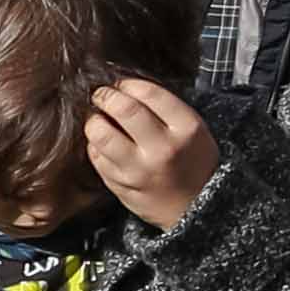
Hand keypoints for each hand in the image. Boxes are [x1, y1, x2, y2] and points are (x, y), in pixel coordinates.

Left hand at [82, 74, 224, 229]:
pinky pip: (96, 157)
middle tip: (102, 95)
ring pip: (101, 134)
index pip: (149, 93)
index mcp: (186, 128)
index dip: (128, 83)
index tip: (122, 84)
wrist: (195, 207)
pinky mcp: (120, 184)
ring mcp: (138, 169)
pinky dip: (96, 145)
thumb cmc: (193, 162)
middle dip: (106, 96)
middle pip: (123, 109)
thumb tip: (125, 90)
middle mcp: (162, 148)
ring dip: (94, 121)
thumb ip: (165, 109)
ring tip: (99, 119)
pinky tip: (104, 143)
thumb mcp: (195, 129)